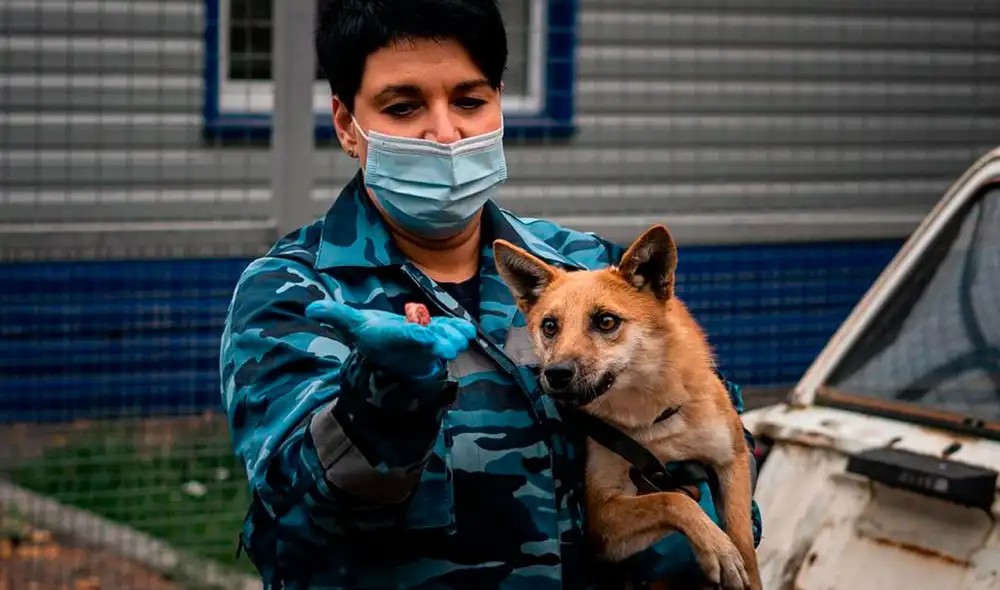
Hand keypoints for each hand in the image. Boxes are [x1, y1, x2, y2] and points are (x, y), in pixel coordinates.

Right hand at [305, 300, 476, 378]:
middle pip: (429, 344)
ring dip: (453, 338)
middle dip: (440, 342)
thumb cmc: (374, 336)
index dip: (416, 336)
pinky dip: (460, 333)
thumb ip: (335, 315)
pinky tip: (466, 329)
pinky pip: (453, 337)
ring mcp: (427, 345)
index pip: (403, 337)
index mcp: (391, 338)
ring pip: (445, 343)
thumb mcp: (353, 324)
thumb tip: (311, 309)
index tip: (427, 338)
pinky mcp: (440, 341)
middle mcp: (410, 345)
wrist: (390, 355)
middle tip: (451, 342)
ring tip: (461, 334)